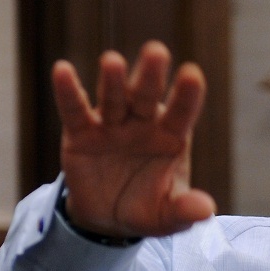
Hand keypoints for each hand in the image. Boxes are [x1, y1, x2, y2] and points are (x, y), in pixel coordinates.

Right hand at [52, 41, 216, 237]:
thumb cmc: (146, 209)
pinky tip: (62, 70)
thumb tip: (206, 210)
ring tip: (112, 61)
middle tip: (156, 51)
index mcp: (171, 137)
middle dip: (150, 75)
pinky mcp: (81, 133)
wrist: (108, 219)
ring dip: (112, 80)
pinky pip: (75, 110)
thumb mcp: (167, 216)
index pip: (182, 112)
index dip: (187, 94)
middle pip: (146, 96)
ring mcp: (111, 125)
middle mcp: (142, 123)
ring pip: (113, 98)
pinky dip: (68, 92)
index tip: (192, 74)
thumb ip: (184, 211)